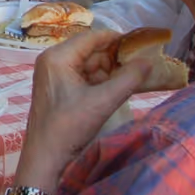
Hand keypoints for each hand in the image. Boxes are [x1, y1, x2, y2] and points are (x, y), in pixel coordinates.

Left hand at [18, 28, 152, 185]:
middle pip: (89, 50)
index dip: (117, 38)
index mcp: (57, 57)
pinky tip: (117, 87)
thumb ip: (129, 78)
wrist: (44, 158)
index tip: (141, 44)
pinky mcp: (57, 89)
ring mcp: (53, 75)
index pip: (92, 37)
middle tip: (141, 63)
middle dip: (114, 57)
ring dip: (109, 70)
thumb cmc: (69, 127)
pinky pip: (81, 76)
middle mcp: (52, 60)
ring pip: (87, 64)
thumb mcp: (103, 101)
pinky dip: (99, 81)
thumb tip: (149, 60)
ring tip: (134, 76)